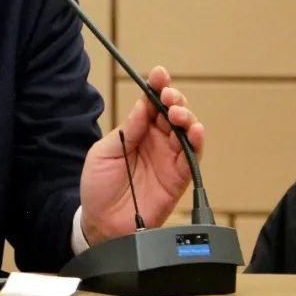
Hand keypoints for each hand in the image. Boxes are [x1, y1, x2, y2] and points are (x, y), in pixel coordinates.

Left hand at [79, 66, 203, 245]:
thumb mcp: (104, 152)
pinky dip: (197, 142)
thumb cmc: (98, 184)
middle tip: (168, 96)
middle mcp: (155, 141)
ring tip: (178, 112)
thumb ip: (127, 131)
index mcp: (136, 131)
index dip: (156, 88)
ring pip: (186, 131)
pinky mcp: (179, 177)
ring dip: (186, 118)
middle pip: (172, 113)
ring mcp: (168, 158)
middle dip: (173, 99)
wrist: (102, 221)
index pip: (150, 104)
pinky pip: (192, 158)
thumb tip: (143, 106)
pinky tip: (195, 130)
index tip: (158, 74)